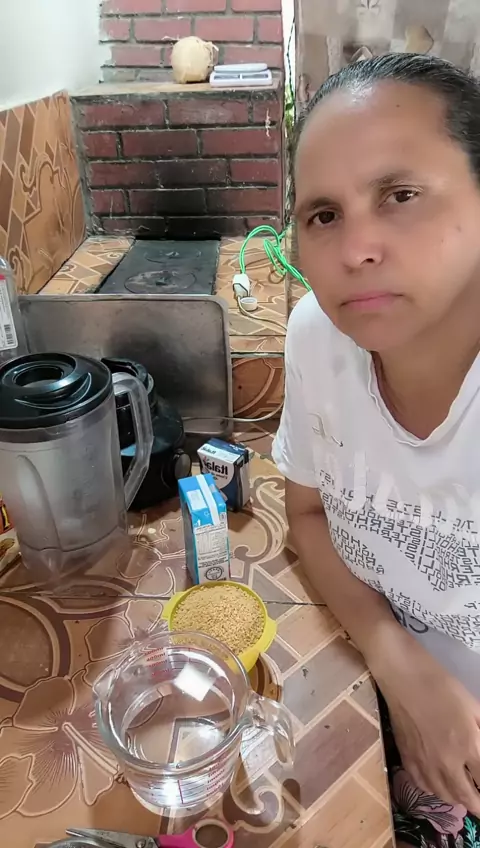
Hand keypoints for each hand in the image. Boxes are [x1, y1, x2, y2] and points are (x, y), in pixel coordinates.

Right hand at [372, 635, 479, 814]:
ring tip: (464, 794)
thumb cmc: (441, 684)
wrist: (402, 675)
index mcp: (469, 746)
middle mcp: (448, 763)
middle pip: (468, 799)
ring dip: (459, 799)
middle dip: (478, 804)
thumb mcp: (474, 706)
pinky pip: (423, 787)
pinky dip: (435, 790)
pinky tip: (439, 783)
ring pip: (446, 796)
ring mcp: (425, 764)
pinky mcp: (406, 759)